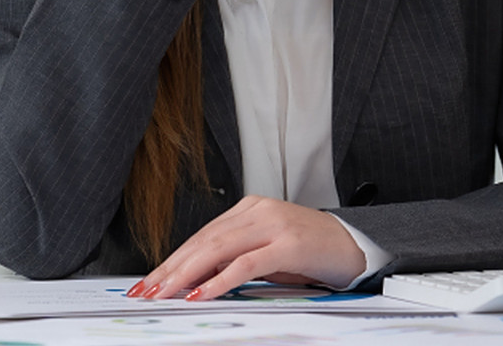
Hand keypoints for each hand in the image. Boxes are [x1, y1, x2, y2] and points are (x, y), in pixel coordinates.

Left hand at [127, 196, 365, 300]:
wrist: (355, 247)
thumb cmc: (311, 252)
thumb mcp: (267, 253)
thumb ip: (235, 258)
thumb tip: (197, 277)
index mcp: (249, 208)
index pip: (201, 235)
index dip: (172, 259)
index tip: (150, 280)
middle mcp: (258, 210)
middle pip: (203, 240)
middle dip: (171, 268)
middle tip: (148, 291)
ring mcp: (273, 224)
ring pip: (218, 249)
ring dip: (187, 274)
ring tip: (166, 293)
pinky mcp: (289, 244)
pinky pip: (246, 263)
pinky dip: (220, 280)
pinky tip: (202, 293)